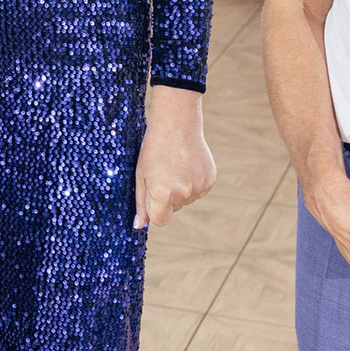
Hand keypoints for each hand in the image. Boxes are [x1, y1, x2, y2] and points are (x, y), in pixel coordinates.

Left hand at [137, 86, 215, 228]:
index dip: (154, 209)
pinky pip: (198, 190)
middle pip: (173, 209)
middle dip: (166, 197)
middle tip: (163, 172)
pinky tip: (186, 164)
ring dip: (180, 189)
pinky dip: (192, 182)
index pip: (160, 220)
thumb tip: (140, 226)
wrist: (177, 124)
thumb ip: (142, 203)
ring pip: (186, 199)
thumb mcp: (141, 175)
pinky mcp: (209, 180)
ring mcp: (199, 187)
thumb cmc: (154, 147)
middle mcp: (183, 194)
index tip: (152, 195)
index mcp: (163, 193)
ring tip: (175, 165)